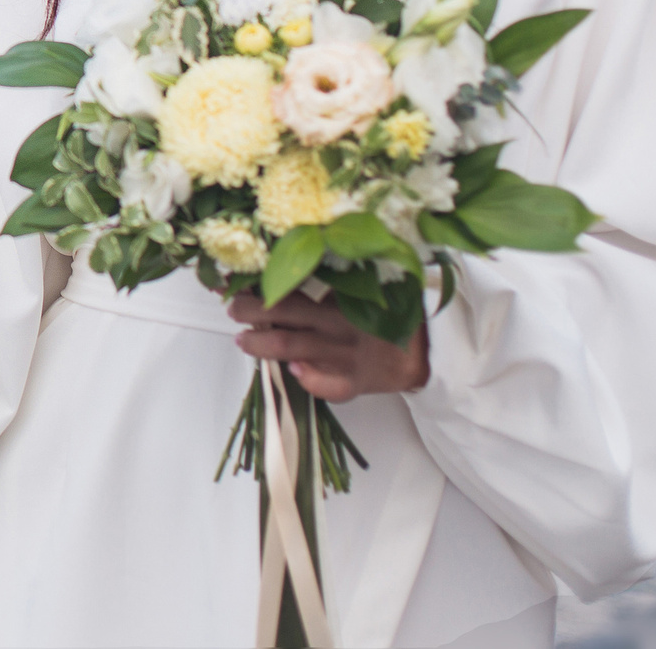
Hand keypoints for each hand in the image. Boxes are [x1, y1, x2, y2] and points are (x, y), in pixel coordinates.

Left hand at [228, 292, 430, 401]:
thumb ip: (323, 282)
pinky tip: (292, 371)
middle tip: (233, 310)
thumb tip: (275, 270)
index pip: (289, 284)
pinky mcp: (353, 383)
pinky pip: (326, 385)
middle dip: (250, 312)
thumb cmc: (381, 318)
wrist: (423, 351)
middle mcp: (338, 324)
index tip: (232, 280)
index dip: (257, 284)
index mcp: (339, 296)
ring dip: (260, 344)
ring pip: (291, 348)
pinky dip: (307, 379)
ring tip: (243, 340)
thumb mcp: (356, 290)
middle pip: (283, 315)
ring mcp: (345, 355)